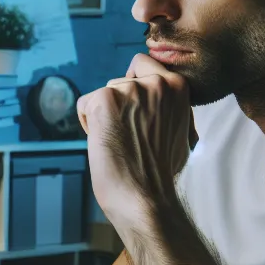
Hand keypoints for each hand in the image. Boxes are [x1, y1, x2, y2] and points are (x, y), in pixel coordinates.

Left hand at [76, 53, 191, 233]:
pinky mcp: (104, 101)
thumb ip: (167, 106)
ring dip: (104, 115)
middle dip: (119, 104)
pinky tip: (105, 143)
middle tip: (129, 136)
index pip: (143, 65)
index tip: (137, 114)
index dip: (135, 88)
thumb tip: (157, 97)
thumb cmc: (161, 173)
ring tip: (119, 142)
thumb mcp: (180, 129)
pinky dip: (88, 124)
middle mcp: (155, 82)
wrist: (146, 199)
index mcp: (178, 86)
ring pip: (103, 92)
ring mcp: (129, 90)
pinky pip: (84, 104)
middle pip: (120, 79)